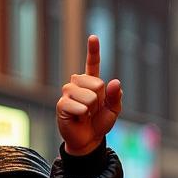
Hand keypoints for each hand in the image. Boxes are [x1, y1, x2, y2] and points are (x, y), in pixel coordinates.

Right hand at [57, 35, 122, 155]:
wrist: (89, 139)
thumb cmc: (100, 122)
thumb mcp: (114, 110)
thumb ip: (116, 97)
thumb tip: (115, 82)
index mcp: (92, 82)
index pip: (92, 64)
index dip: (93, 51)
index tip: (94, 37)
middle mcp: (78, 84)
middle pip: (96, 83)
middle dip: (100, 99)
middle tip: (94, 109)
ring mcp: (68, 93)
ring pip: (87, 95)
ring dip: (91, 107)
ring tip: (86, 114)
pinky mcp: (61, 104)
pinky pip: (76, 105)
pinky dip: (82, 113)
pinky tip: (79, 117)